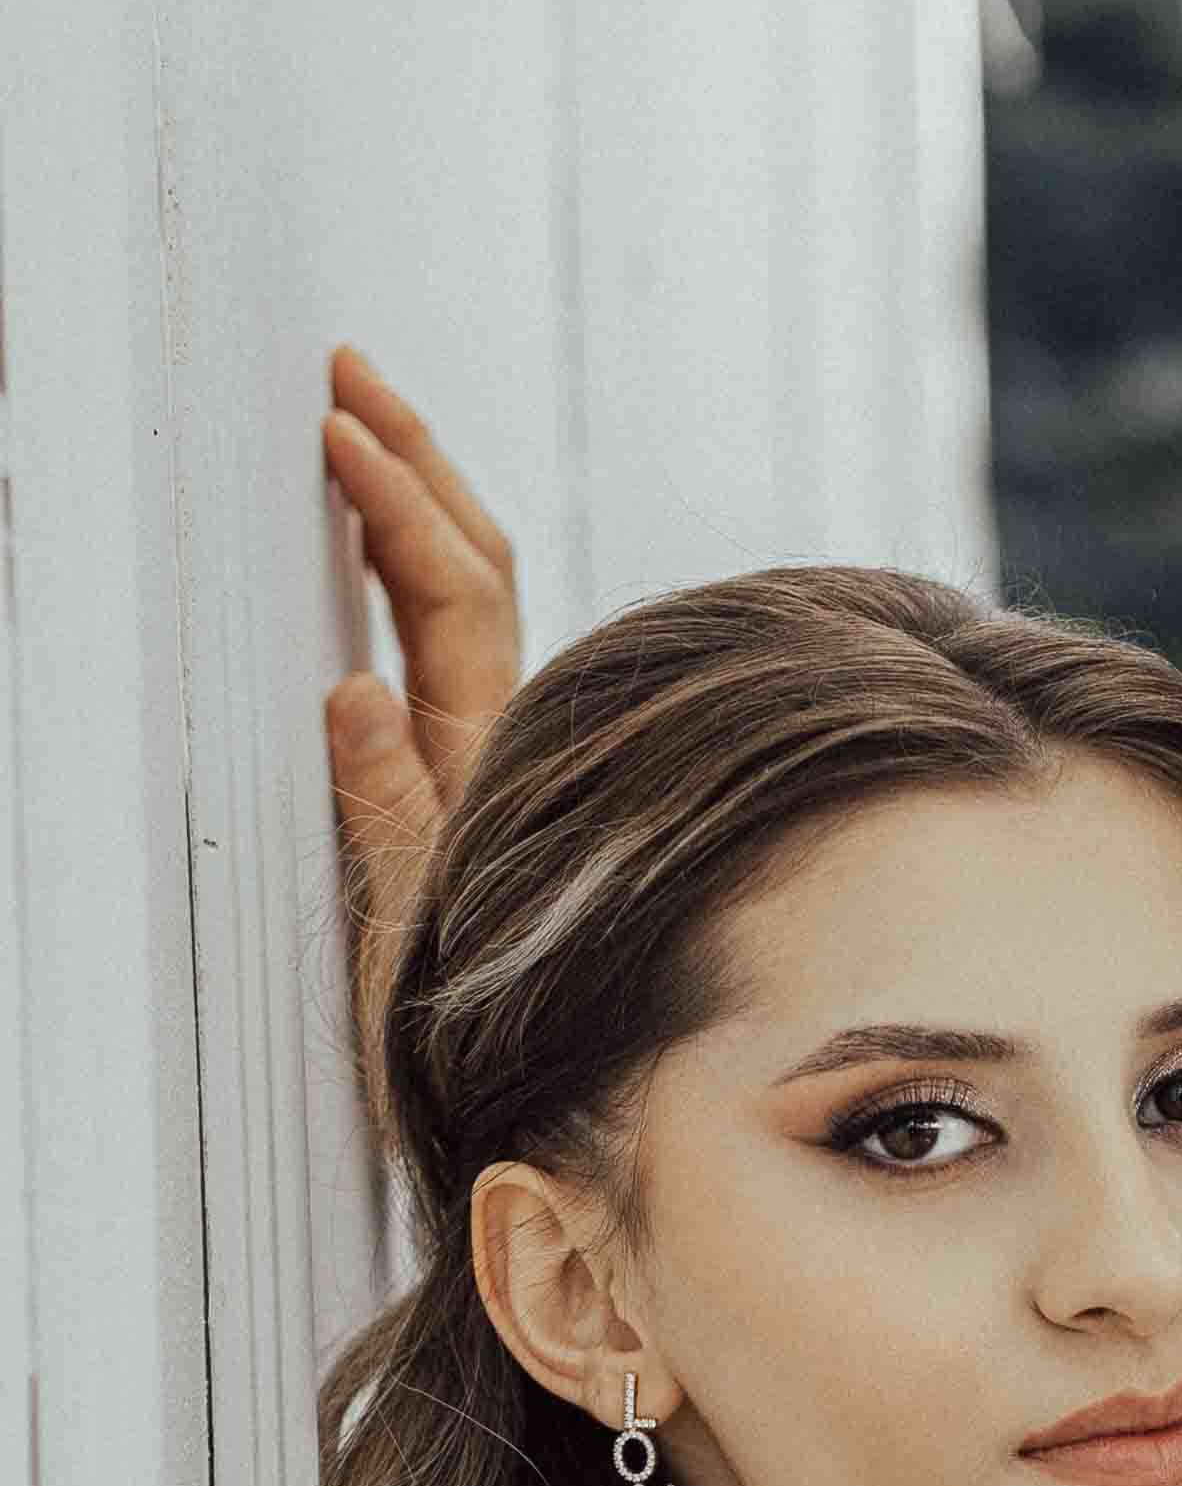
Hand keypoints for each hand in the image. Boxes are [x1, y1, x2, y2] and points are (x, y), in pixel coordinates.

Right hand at [321, 348, 523, 1026]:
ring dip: (420, 504)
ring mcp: (498, 763)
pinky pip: (456, 651)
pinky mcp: (483, 788)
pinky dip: (419, 576)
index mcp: (489, 760)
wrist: (534, 1111)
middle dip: (413, 462)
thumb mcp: (413, 926)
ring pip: (472, 600)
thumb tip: (353, 690)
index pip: (452, 594)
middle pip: (472, 568)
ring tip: (364, 427)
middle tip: (349, 375)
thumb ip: (388, 810)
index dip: (399, 503)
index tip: (342, 428)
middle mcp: (504, 748)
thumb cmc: (476, 1029)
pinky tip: (388, 551)